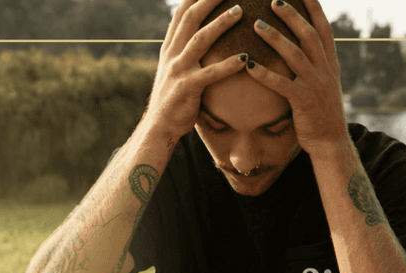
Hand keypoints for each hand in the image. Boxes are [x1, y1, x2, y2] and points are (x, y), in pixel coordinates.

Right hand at [142, 0, 249, 141]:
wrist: (159, 127)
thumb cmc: (174, 99)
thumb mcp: (175, 70)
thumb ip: (186, 53)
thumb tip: (204, 39)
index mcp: (169, 48)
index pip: (181, 14)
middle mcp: (171, 54)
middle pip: (190, 18)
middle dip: (209, 0)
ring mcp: (178, 70)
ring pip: (200, 39)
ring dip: (220, 23)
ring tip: (240, 11)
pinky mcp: (187, 88)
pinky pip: (210, 73)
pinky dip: (228, 65)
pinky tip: (246, 58)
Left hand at [245, 0, 350, 158]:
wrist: (331, 140)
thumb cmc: (321, 111)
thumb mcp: (323, 82)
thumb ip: (314, 63)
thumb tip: (301, 45)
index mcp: (330, 63)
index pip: (323, 28)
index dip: (314, 8)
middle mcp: (325, 70)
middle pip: (308, 35)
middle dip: (292, 16)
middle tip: (274, 0)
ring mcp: (315, 85)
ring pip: (295, 55)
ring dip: (275, 38)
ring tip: (256, 25)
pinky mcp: (304, 102)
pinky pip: (282, 84)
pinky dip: (265, 74)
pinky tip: (249, 65)